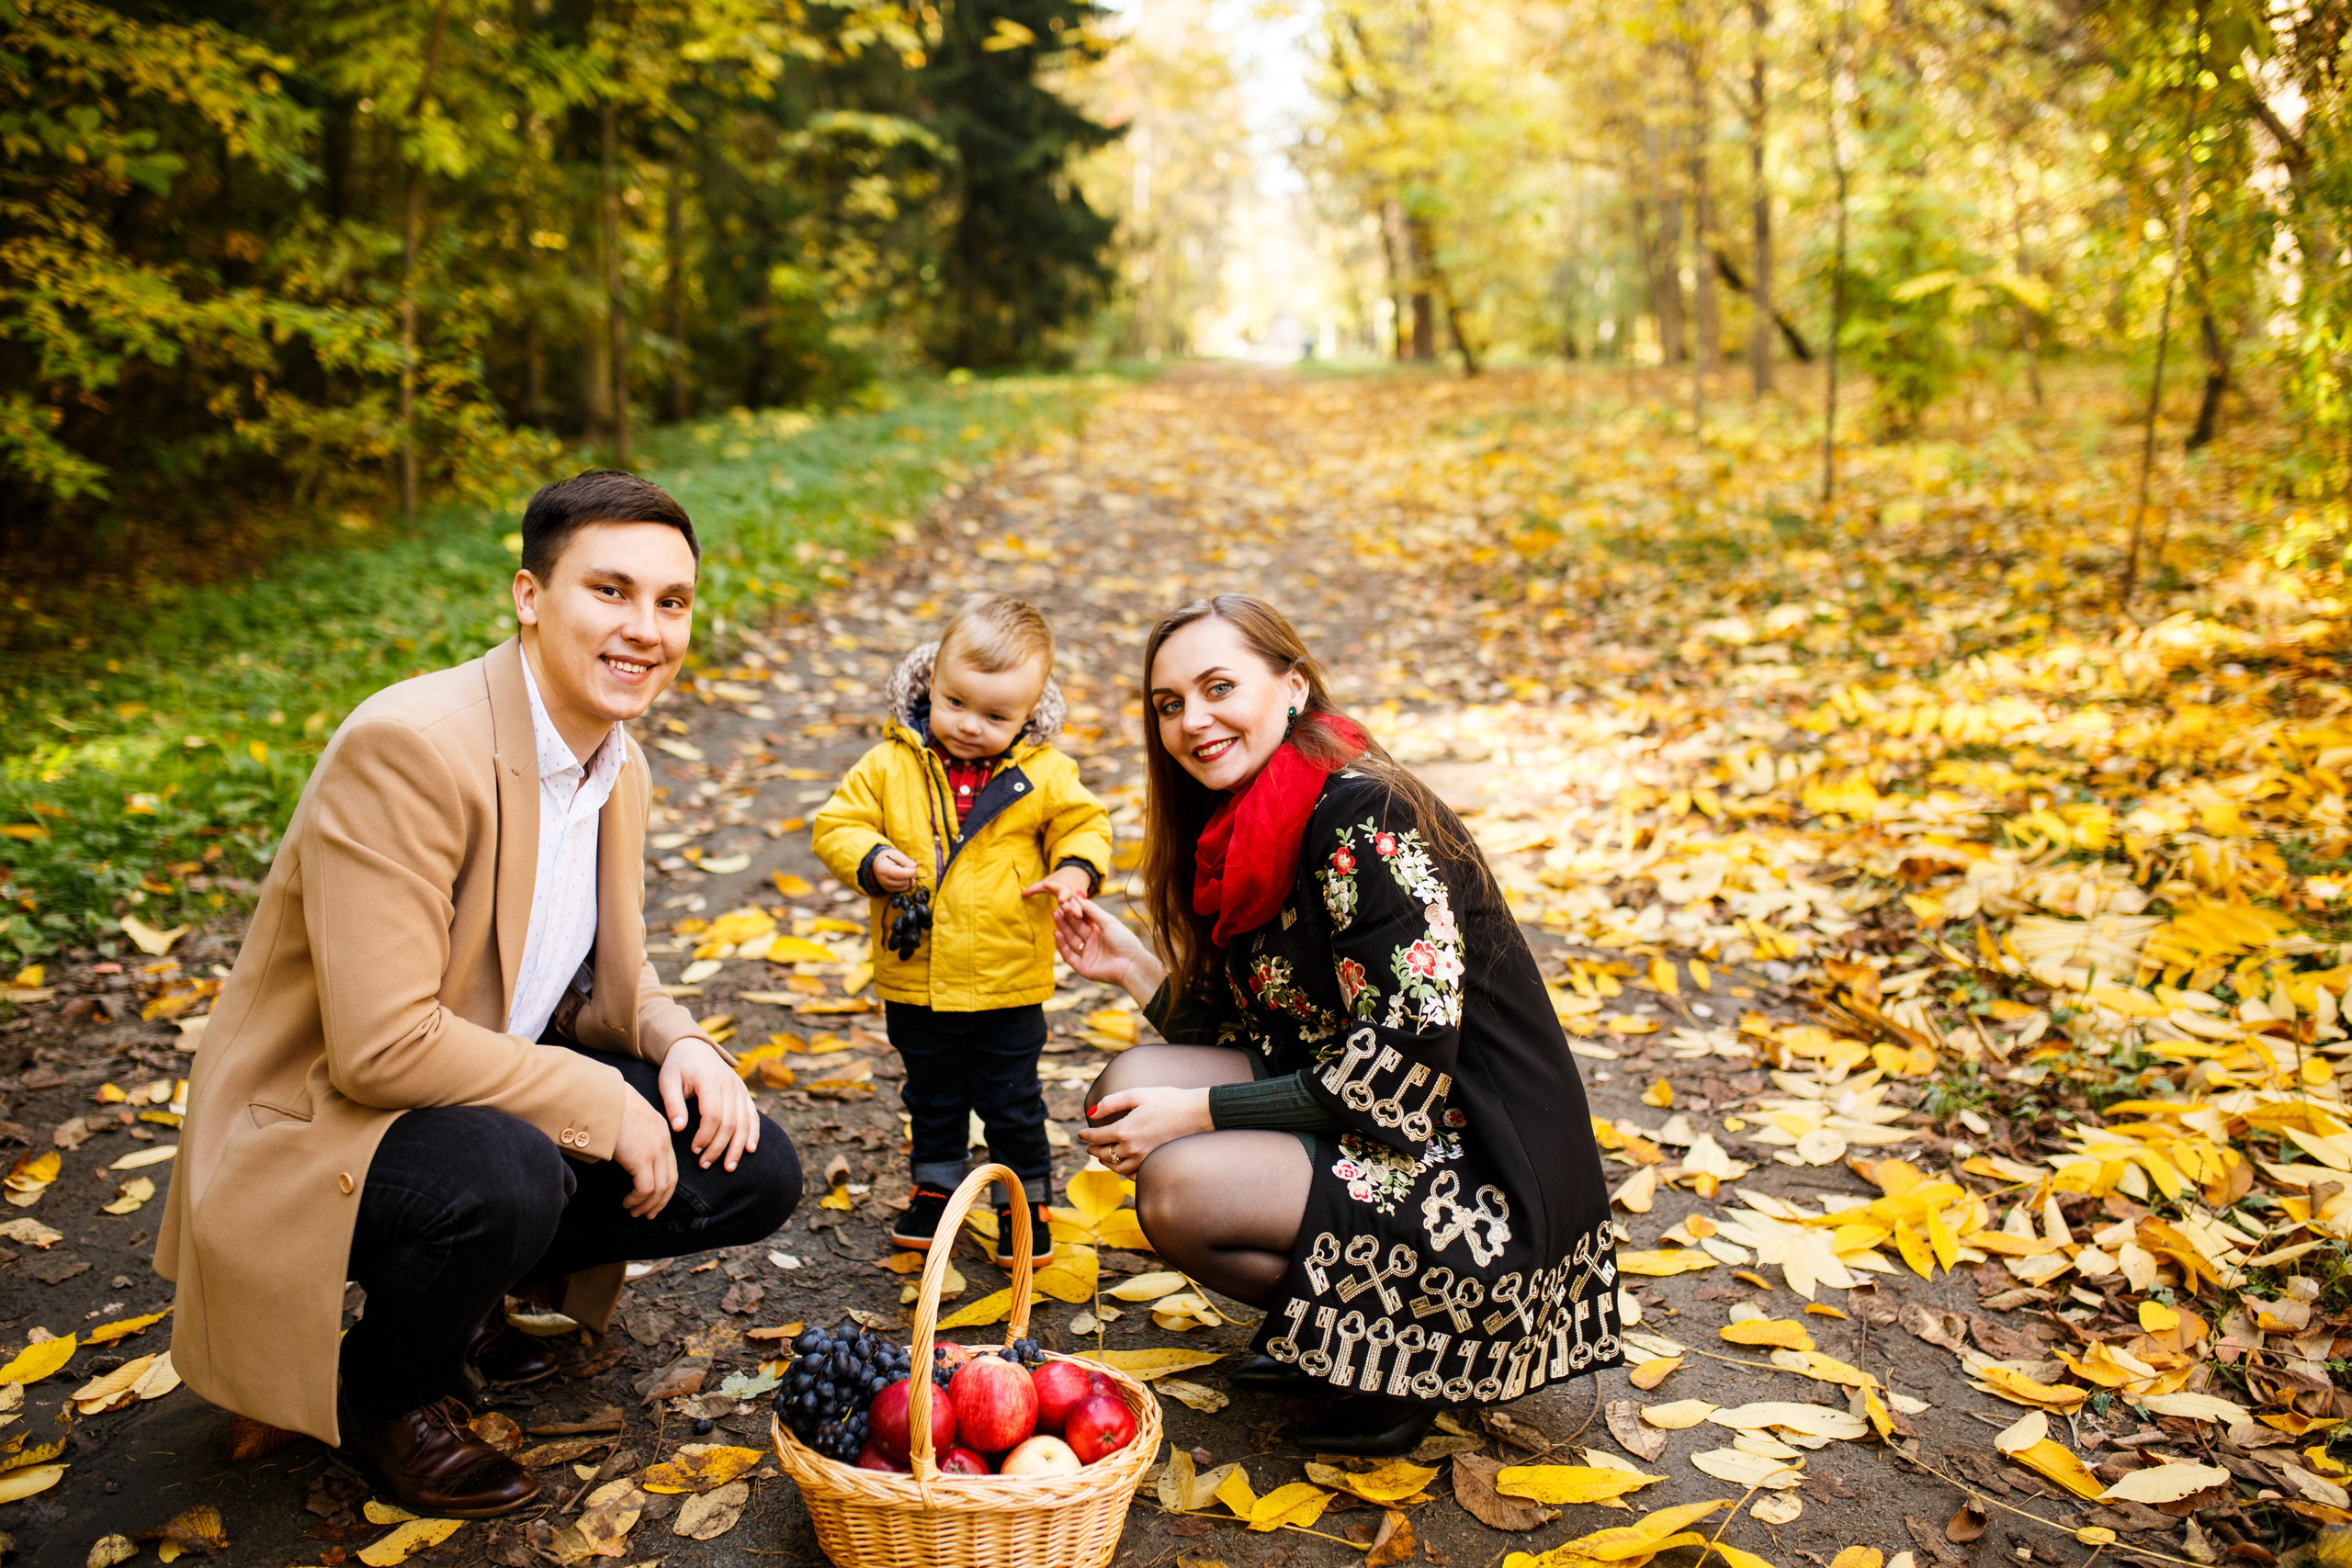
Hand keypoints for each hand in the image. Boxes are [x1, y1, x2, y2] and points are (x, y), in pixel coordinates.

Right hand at [613, 1092, 679, 1218]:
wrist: (601, 1097)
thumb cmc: (607, 1106)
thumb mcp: (629, 1119)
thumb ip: (634, 1136)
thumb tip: (626, 1153)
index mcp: (662, 1131)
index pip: (670, 1166)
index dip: (664, 1186)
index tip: (654, 1199)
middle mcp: (663, 1141)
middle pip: (670, 1180)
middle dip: (660, 1200)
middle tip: (648, 1213)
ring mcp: (655, 1150)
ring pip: (660, 1188)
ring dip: (647, 1204)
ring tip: (634, 1212)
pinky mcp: (642, 1158)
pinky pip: (646, 1188)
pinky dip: (638, 1200)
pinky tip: (627, 1203)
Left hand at [660, 1037, 760, 1172]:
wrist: (694, 1047)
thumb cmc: (677, 1067)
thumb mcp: (668, 1082)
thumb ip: (673, 1104)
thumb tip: (678, 1128)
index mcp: (710, 1080)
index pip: (713, 1115)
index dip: (705, 1136)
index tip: (694, 1150)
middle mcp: (730, 1084)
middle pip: (730, 1123)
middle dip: (718, 1148)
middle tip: (704, 1164)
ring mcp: (740, 1088)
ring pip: (744, 1123)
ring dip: (737, 1147)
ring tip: (728, 1167)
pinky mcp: (744, 1093)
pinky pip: (753, 1116)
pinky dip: (753, 1134)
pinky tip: (750, 1150)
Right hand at [870, 848, 917, 892]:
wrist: (877, 864)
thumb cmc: (887, 857)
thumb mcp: (895, 854)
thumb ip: (905, 860)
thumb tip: (914, 866)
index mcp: (884, 870)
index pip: (901, 874)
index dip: (911, 871)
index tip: (914, 866)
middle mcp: (884, 881)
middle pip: (904, 882)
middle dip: (911, 875)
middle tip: (909, 868)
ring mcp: (887, 887)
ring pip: (905, 887)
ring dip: (909, 880)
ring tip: (905, 872)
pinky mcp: (890, 891)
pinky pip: (903, 889)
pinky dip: (906, 883)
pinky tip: (903, 877)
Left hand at [1021, 865, 1092, 916]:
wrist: (1076, 876)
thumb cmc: (1057, 883)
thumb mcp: (1047, 884)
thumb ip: (1035, 889)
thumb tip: (1022, 894)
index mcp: (1061, 887)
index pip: (1056, 886)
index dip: (1051, 886)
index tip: (1047, 885)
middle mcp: (1072, 893)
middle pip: (1070, 898)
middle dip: (1069, 902)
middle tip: (1065, 904)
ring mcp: (1080, 900)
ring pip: (1080, 906)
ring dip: (1079, 910)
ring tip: (1079, 916)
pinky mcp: (1085, 906)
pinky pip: (1088, 912)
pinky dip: (1089, 917)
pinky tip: (1092, 924)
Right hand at [1048, 898, 1166, 1003]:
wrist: (1131, 964)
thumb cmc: (1124, 940)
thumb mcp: (1108, 921)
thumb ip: (1092, 910)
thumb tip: (1077, 894)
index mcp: (1099, 931)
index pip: (1082, 919)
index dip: (1074, 910)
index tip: (1065, 900)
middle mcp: (1091, 942)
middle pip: (1075, 928)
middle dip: (1066, 917)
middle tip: (1057, 906)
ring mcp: (1086, 954)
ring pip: (1070, 940)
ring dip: (1062, 928)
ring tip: (1055, 915)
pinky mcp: (1083, 967)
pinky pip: (1069, 955)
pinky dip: (1062, 945)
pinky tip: (1057, 933)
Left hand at [1078, 1086, 1211, 1176]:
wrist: (1197, 1114)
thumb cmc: (1168, 1100)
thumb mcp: (1137, 1094)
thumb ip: (1111, 1102)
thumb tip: (1092, 1113)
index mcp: (1124, 1130)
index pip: (1096, 1137)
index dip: (1085, 1136)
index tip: (1081, 1134)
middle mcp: (1132, 1149)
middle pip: (1104, 1155)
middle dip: (1093, 1150)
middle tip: (1089, 1147)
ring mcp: (1144, 1159)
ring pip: (1117, 1168)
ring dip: (1106, 1162)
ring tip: (1103, 1157)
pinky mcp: (1155, 1164)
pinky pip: (1133, 1175)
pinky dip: (1124, 1172)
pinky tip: (1123, 1166)